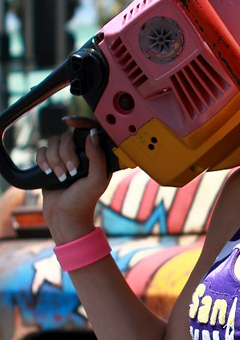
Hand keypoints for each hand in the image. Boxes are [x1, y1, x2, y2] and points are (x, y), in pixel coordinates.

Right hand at [36, 117, 109, 242]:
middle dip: (66, 153)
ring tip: (61, 177)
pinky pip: (41, 150)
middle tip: (71, 172)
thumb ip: (98, 157)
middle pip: (67, 136)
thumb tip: (92, 134)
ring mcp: (66, 158)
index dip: (81, 122)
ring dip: (54, 160)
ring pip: (53, 142)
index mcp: (97, 156)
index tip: (70, 121)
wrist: (65, 218)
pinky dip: (43, 161)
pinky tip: (48, 174)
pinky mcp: (51, 163)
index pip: (90, 130)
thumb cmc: (84, 202)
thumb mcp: (97, 181)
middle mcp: (82, 154)